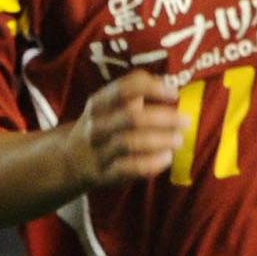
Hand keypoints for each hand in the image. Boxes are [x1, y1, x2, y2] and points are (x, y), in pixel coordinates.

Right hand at [65, 71, 183, 188]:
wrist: (71, 160)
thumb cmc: (104, 126)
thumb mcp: (108, 106)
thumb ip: (135, 93)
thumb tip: (169, 81)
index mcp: (98, 103)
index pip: (124, 89)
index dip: (152, 88)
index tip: (174, 93)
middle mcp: (96, 126)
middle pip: (132, 117)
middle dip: (164, 118)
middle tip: (185, 121)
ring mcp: (99, 150)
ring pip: (131, 143)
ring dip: (160, 140)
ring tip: (178, 140)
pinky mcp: (105, 173)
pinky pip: (130, 168)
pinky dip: (152, 163)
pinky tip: (166, 158)